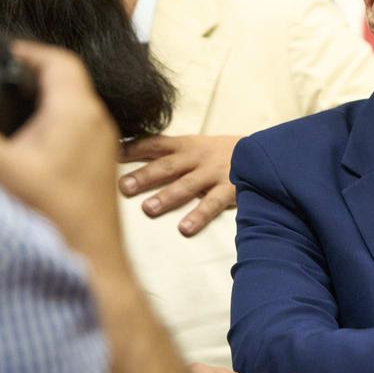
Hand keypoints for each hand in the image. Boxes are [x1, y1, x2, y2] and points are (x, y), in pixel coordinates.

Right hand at [0, 41, 121, 257]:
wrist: (93, 268)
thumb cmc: (52, 221)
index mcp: (78, 112)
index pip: (58, 59)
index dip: (25, 50)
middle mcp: (97, 124)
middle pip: (63, 81)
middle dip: (25, 76)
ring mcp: (100, 147)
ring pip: (68, 107)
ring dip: (36, 103)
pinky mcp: (95, 169)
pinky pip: (71, 133)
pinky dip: (45, 127)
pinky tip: (17, 146)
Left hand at [119, 134, 241, 235]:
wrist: (265, 152)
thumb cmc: (220, 154)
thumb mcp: (195, 146)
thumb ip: (167, 154)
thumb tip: (123, 157)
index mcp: (185, 145)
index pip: (153, 144)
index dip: (131, 149)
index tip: (108, 155)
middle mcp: (197, 157)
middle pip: (166, 166)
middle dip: (144, 176)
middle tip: (123, 187)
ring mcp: (214, 173)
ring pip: (187, 185)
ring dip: (167, 196)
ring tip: (148, 209)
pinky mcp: (231, 188)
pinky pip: (213, 203)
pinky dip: (199, 215)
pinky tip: (185, 228)